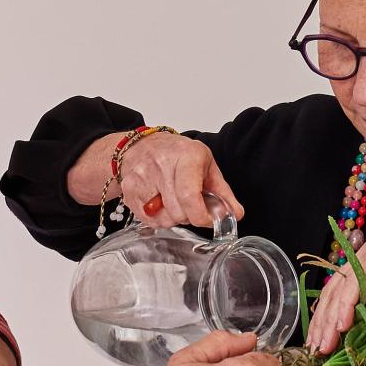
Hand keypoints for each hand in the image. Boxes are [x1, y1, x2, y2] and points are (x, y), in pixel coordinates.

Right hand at [116, 133, 244, 228]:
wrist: (142, 145)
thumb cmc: (177, 154)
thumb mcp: (206, 165)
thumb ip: (222, 192)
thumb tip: (235, 214)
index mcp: (186, 156)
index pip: (190, 197)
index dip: (201, 216)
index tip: (207, 219)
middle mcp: (161, 165)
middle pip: (179, 212)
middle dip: (190, 215)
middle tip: (191, 204)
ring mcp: (141, 178)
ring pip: (164, 219)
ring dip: (175, 217)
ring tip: (175, 201)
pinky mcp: (129, 191)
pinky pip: (150, 221)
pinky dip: (160, 218)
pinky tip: (162, 203)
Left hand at [307, 221, 365, 354]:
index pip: (338, 297)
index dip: (328, 322)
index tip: (323, 346)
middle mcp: (363, 260)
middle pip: (332, 294)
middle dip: (322, 324)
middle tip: (317, 350)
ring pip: (340, 289)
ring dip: (330, 319)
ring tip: (326, 343)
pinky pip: (357, 283)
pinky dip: (347, 305)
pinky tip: (342, 325)